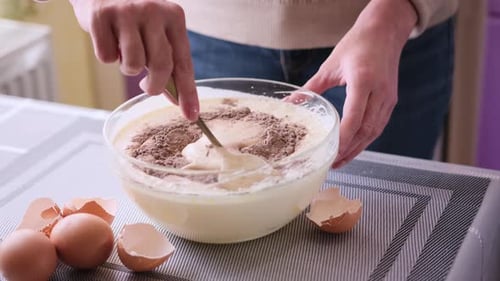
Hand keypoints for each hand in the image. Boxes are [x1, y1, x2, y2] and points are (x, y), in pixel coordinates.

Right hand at [69, 0, 198, 120]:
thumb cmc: (131, 14)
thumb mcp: (155, 30)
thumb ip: (165, 60)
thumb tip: (176, 98)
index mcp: (174, 16)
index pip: (184, 62)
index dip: (188, 92)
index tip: (191, 115)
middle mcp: (154, 11)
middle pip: (162, 66)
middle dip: (154, 86)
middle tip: (147, 86)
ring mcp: (127, 12)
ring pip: (132, 64)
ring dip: (127, 67)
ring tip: (123, 51)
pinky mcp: (101, 14)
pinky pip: (106, 56)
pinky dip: (105, 55)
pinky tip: (106, 37)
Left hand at [303, 0, 416, 167]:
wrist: (385, 32)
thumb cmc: (357, 45)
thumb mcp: (330, 66)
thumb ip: (310, 88)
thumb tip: (290, 104)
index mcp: (363, 80)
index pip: (355, 117)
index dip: (344, 138)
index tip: (331, 152)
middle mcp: (380, 91)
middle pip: (366, 130)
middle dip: (349, 149)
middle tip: (332, 163)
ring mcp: (388, 97)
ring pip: (374, 131)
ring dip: (358, 148)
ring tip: (341, 160)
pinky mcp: (391, 100)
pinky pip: (378, 125)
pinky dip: (366, 138)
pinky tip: (354, 146)